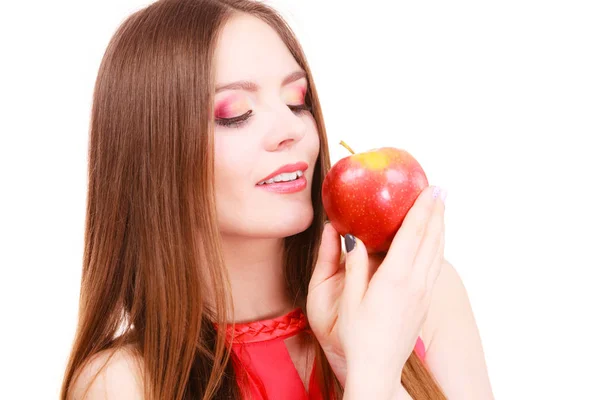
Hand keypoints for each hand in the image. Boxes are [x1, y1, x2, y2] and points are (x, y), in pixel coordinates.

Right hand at [308, 185, 445, 394]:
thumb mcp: (350, 300)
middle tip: (440, 190)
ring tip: (441, 209)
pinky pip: (435, 265)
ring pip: (437, 252)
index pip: (413, 235)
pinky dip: (437, 246)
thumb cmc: (358, 336)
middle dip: (437, 212)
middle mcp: (415, 283)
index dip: (422, 209)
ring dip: (441, 228)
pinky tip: (434, 242)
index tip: (429, 189)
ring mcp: (423, 293)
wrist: (378, 368)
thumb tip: (353, 238)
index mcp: (395, 279)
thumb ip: (354, 266)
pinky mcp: (425, 302)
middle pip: (432, 239)